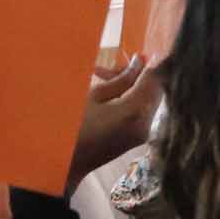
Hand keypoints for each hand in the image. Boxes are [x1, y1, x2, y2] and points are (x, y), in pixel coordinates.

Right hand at [65, 58, 161, 195]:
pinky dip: (130, 99)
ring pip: (148, 99)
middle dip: (136, 74)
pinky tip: (107, 95)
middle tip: (108, 69)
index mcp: (135, 111)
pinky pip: (142, 111)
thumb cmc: (72, 128)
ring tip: (100, 78)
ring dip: (131, 86)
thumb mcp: (94, 97)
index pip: (155, 78)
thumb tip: (141, 61)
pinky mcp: (138, 138)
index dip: (151, 63)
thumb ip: (121, 79)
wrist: (64, 166)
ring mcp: (144, 132)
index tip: (139, 52)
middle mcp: (146, 122)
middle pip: (154, 89)